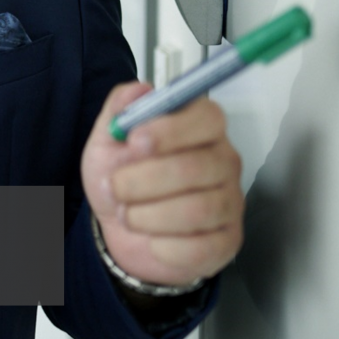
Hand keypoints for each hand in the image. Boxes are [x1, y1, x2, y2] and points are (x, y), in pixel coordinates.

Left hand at [81, 81, 243, 287]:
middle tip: (114, 187)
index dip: (170, 130)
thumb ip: (120, 109)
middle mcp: (223, 162)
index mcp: (200, 128)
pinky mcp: (228, 240)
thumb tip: (139, 91)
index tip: (134, 141)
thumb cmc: (122, 175)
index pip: (207, 118)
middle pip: (198, 167)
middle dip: (143, 180)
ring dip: (148, 215)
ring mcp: (230, 202)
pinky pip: (202, 247)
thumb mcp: (108, 139)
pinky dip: (165, 246)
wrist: (120, 225)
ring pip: (198, 209)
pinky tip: (151, 239)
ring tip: (126, 214)